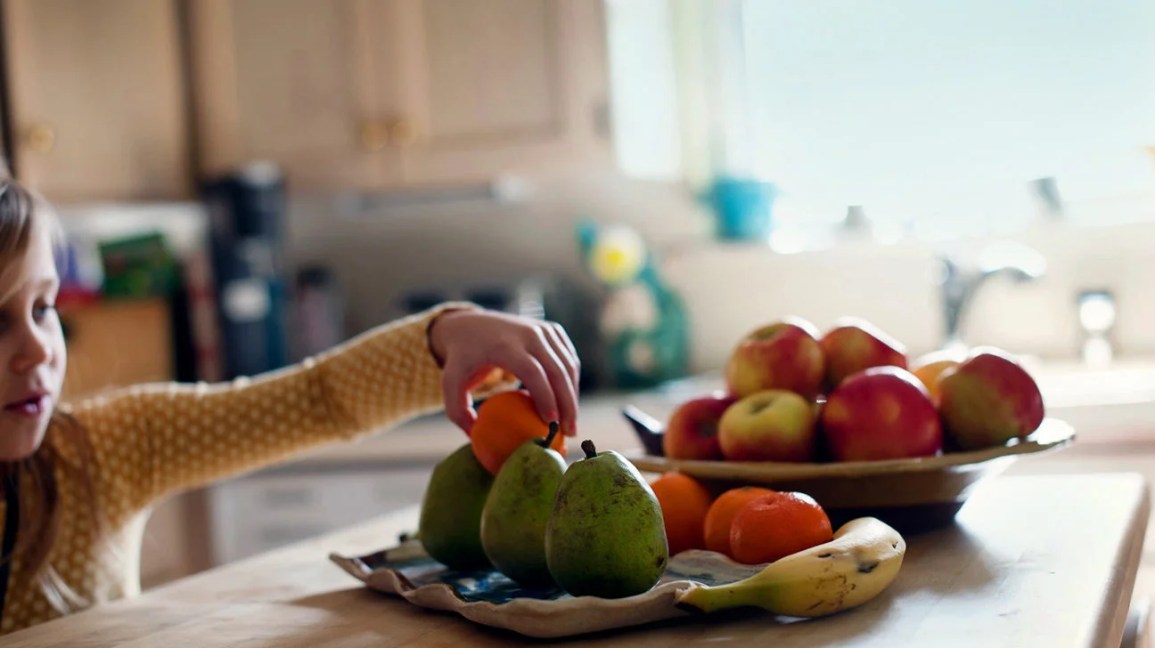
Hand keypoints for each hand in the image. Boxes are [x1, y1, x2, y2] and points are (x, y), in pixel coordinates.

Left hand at [429, 308, 580, 435]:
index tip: (550, 423)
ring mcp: (543, 329)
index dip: (545, 397)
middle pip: (557, 370)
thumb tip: (478, 437)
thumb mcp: (451, 383)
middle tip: (569, 432)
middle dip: (567, 403)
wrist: (469, 324)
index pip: (533, 371)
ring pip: (568, 365)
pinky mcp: (552, 330)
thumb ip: (458, 412)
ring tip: (570, 424)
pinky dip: (571, 383)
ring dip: (573, 396)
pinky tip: (567, 404)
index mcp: (505, 343)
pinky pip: (569, 359)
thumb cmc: (461, 359)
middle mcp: (528, 333)